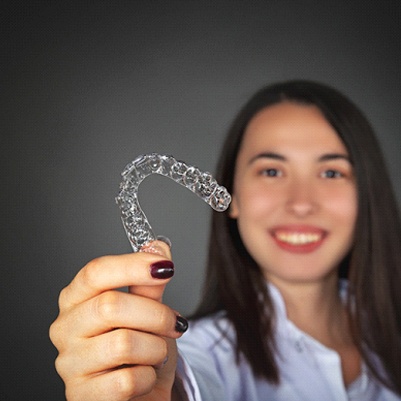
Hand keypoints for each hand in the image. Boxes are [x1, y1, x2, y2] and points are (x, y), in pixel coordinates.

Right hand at [49, 241, 186, 400]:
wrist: (140, 394)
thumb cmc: (140, 349)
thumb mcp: (147, 311)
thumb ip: (149, 282)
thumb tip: (157, 248)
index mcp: (77, 298)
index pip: (95, 271)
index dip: (133, 266)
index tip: (166, 266)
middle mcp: (66, 327)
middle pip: (111, 305)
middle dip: (156, 314)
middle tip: (175, 322)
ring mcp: (70, 363)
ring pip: (123, 344)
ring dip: (156, 348)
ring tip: (158, 352)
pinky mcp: (81, 396)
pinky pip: (127, 381)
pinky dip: (149, 377)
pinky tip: (144, 376)